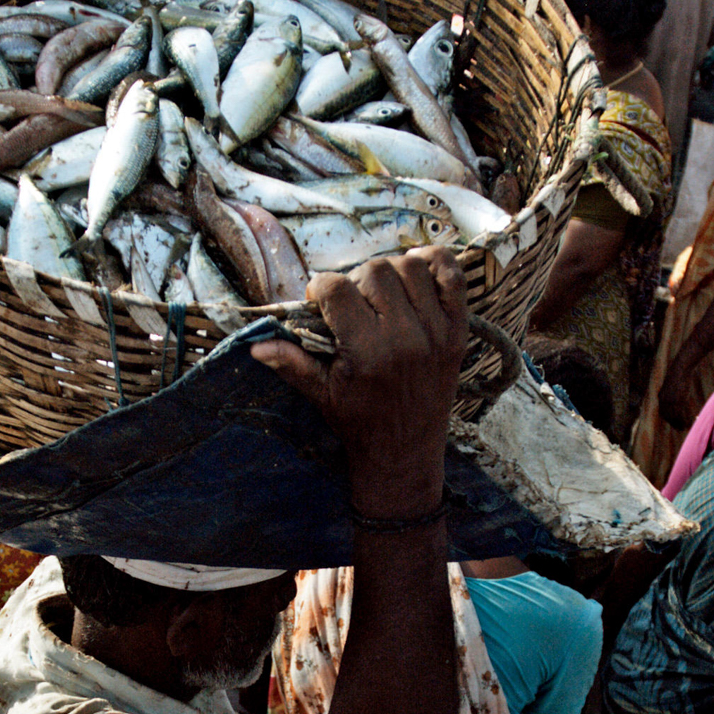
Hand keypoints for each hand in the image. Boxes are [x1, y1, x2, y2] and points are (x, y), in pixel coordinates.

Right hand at [252, 245, 464, 519]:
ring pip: (412, 266)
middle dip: (355, 279)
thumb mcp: (321, 395)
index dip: (321, 289)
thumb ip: (291, 364)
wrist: (405, 450)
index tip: (320, 302)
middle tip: (351, 302)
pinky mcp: (458, 330)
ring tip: (379, 294)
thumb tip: (256, 345)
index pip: (338, 289)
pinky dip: (434, 263)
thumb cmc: (359, 421)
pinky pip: (452, 275)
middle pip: (376, 270)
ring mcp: (437, 331)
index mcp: (368, 352)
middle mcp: (406, 337)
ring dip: (391, 271)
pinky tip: (414, 275)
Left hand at [658, 354, 703, 432]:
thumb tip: (676, 398)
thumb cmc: (679, 375)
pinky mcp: (677, 400)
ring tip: (684, 428)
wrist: (681, 368)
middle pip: (667, 416)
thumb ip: (672, 393)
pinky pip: (679, 414)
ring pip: (673, 417)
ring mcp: (670, 401)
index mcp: (661, 397)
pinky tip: (687, 423)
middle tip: (680, 428)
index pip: (663, 412)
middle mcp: (663, 400)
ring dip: (678, 424)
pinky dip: (683, 420)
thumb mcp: (672, 385)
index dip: (669, 419)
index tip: (674, 424)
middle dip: (673, 424)